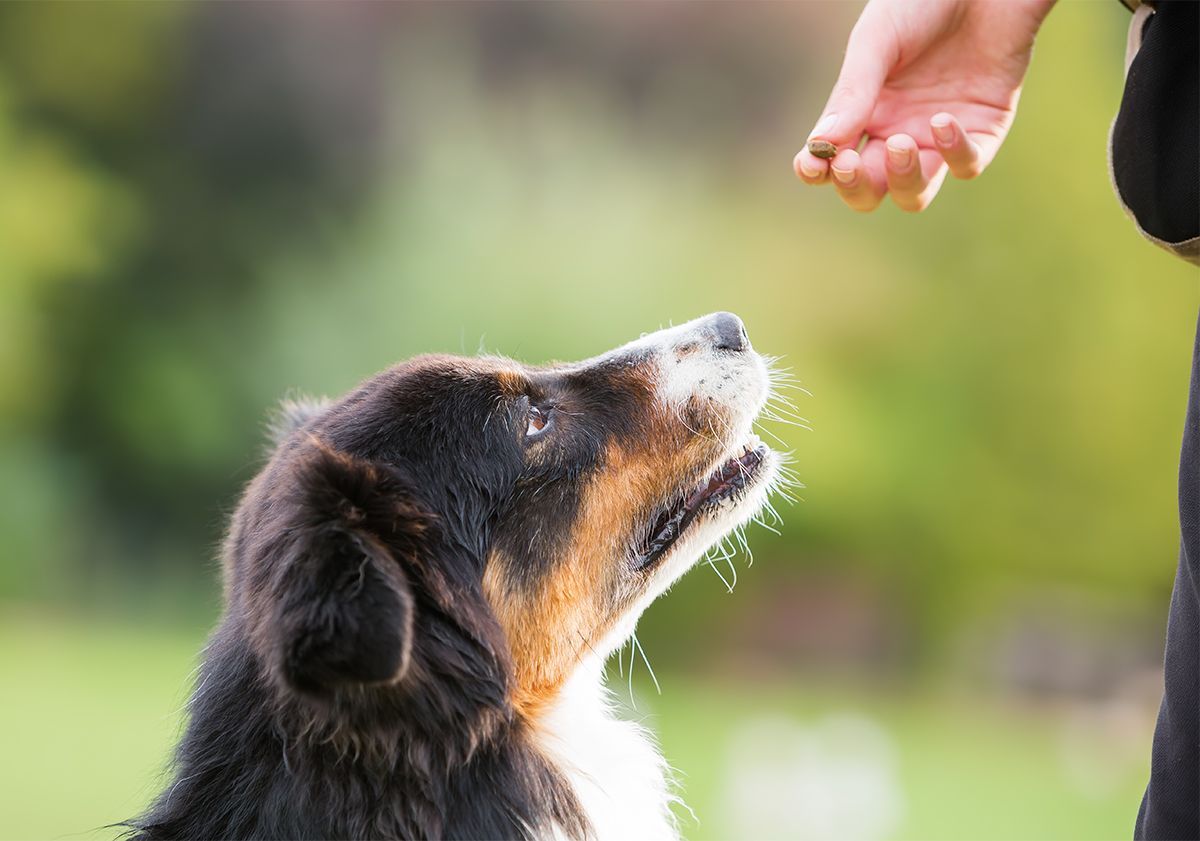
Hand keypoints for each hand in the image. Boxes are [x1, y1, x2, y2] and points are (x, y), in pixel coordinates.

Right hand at [794, 0, 1054, 211]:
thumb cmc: (923, 1)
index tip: (812, 164)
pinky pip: (966, 165)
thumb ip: (852, 92)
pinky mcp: (983, 130)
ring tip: (900, 143)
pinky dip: (954, 153)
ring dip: (902, 180)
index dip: (816, 171)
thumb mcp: (878, 40)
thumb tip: (819, 146)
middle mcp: (898, 131)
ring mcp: (939, 136)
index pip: (831, 161)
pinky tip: (943, 119)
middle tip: (850, 163)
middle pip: (869, 190)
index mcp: (864, 111)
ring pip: (914, 192)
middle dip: (856, 186)